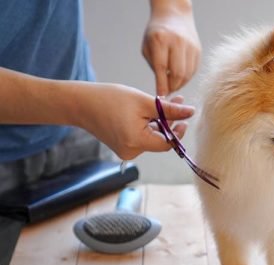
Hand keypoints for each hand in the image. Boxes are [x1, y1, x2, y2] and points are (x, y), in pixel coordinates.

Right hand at [73, 82, 194, 159]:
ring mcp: (126, 151)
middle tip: (177, 100)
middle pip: (160, 139)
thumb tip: (191, 112)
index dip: (178, 130)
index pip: (167, 144)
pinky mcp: (122, 146)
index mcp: (136, 143)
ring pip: (151, 136)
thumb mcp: (144, 102)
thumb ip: (169, 109)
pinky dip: (148, 124)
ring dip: (160, 120)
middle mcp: (131, 152)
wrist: (79, 103)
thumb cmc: (109, 99)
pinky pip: (141, 136)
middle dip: (170, 120)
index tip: (184, 116)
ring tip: (164, 100)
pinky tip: (149, 109)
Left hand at [142, 1, 200, 95]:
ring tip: (172, 85)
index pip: (162, 69)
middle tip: (167, 91)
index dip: (162, 85)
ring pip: (187, 75)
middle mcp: (177, 42)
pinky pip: (193, 70)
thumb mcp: (148, 47)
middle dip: (172, 87)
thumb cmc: (156, 34)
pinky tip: (179, 76)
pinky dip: (186, 77)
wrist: (174, 15)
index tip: (161, 96)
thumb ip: (154, 67)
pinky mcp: (198, 50)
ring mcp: (190, 46)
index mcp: (160, 40)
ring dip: (180, 84)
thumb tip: (163, 90)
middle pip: (178, 74)